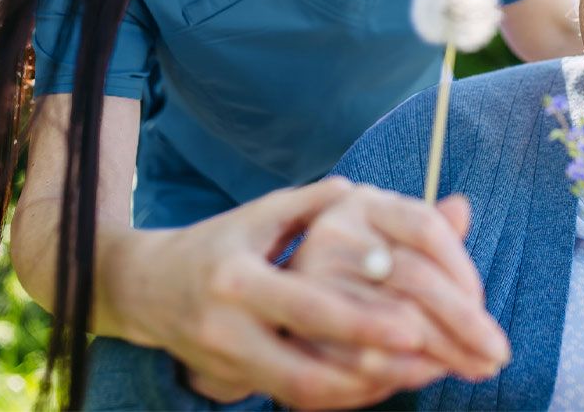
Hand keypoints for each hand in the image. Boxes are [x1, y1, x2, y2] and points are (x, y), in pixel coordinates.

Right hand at [115, 177, 496, 408]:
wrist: (151, 288)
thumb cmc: (221, 241)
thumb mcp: (260, 213)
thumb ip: (313, 203)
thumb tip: (364, 192)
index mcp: (238, 276)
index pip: (306, 307)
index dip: (361, 322)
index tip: (414, 324)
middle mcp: (230, 328)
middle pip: (306, 368)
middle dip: (373, 370)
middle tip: (432, 361)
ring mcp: (229, 363)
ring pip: (303, 395)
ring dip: (365, 390)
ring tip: (421, 374)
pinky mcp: (235, 383)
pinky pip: (295, 399)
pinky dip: (343, 396)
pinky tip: (385, 381)